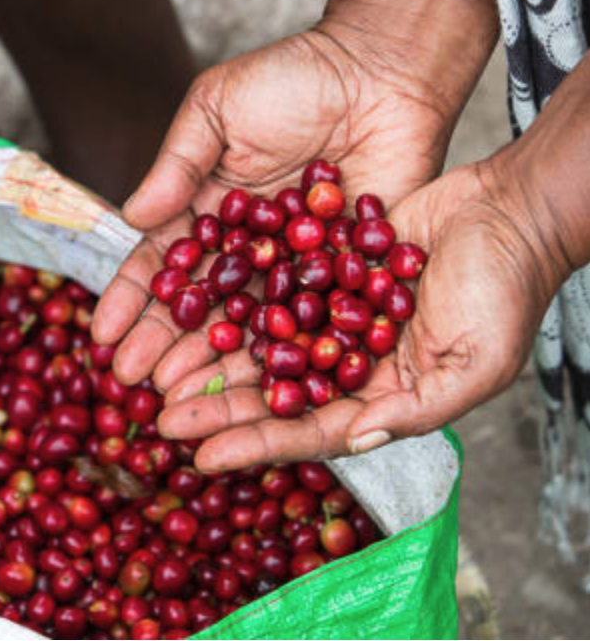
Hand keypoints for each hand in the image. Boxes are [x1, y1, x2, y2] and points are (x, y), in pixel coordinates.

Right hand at [92, 25, 459, 390]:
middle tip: (132, 381)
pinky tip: (256, 383)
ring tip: (179, 394)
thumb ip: (177, 162)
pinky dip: (282, 352)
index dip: (131, 298)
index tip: (103, 335)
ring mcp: (292, 266)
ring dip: (211, 359)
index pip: (160, 262)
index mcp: (207, 209)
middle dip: (161, 342)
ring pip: (245, 322)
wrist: (383, 70)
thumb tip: (132, 217)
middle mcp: (245, 246)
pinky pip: (308, 319)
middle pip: (198, 304)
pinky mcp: (342, 275)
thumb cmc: (294, 78)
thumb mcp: (217, 107)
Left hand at [156, 158, 561, 469]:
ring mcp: (329, 315)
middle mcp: (346, 362)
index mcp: (380, 396)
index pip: (308, 430)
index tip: (202, 457)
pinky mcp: (319, 269)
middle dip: (217, 407)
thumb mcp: (475, 361)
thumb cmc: (506, 289)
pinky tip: (190, 307)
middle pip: (271, 392)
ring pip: (258, 344)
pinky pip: (267, 288)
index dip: (255, 445)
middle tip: (160, 418)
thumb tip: (353, 438)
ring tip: (159, 373)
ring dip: (211, 358)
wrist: (507, 210)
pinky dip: (230, 299)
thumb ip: (417, 409)